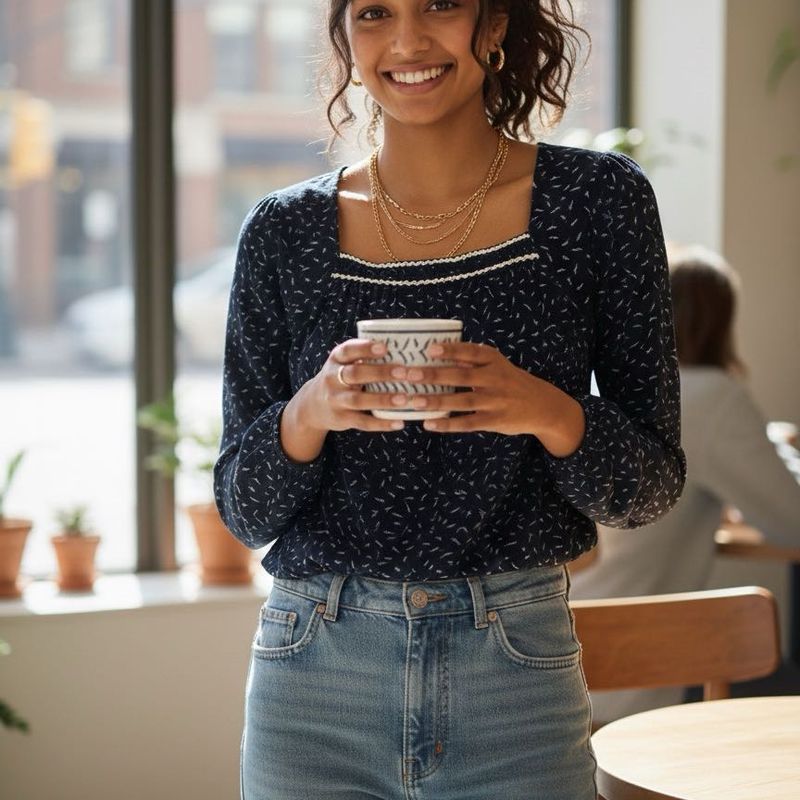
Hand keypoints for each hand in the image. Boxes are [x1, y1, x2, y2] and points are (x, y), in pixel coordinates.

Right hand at [300, 338, 419, 432]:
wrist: (313, 405)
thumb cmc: (340, 378)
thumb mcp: (344, 363)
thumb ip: (364, 356)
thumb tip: (402, 348)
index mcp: (337, 359)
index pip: (348, 350)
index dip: (365, 348)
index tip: (385, 347)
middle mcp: (332, 378)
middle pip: (355, 374)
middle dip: (380, 372)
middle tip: (403, 372)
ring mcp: (336, 400)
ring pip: (358, 400)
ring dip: (382, 399)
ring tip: (404, 399)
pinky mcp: (341, 419)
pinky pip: (362, 422)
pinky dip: (381, 424)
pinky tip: (399, 423)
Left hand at [391, 341, 584, 452]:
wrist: (542, 405)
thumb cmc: (510, 381)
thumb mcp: (496, 365)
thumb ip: (471, 360)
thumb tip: (435, 350)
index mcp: (493, 360)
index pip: (470, 352)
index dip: (450, 350)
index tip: (429, 349)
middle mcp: (495, 379)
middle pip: (462, 376)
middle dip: (434, 375)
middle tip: (410, 374)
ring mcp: (496, 401)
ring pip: (462, 401)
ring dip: (436, 402)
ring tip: (412, 401)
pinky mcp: (496, 421)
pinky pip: (468, 423)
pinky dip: (448, 424)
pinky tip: (429, 424)